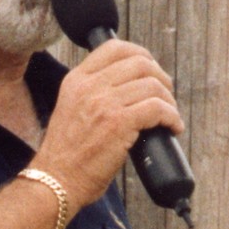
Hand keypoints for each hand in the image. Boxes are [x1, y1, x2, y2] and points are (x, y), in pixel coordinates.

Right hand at [32, 39, 184, 213]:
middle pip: (139, 63)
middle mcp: (90, 86)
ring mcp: (104, 103)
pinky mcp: (119, 123)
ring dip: (169, 100)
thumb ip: (92, 94)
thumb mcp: (71, 110)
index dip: (141, 54)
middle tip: (166, 95)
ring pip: (152, 85)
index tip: (151, 69)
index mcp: (76, 80)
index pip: (114, 48)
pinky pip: (157, 108)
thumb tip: (128, 89)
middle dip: (160, 77)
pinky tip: (173, 127)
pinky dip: (172, 117)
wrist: (56, 180)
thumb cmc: (66, 156)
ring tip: (170, 116)